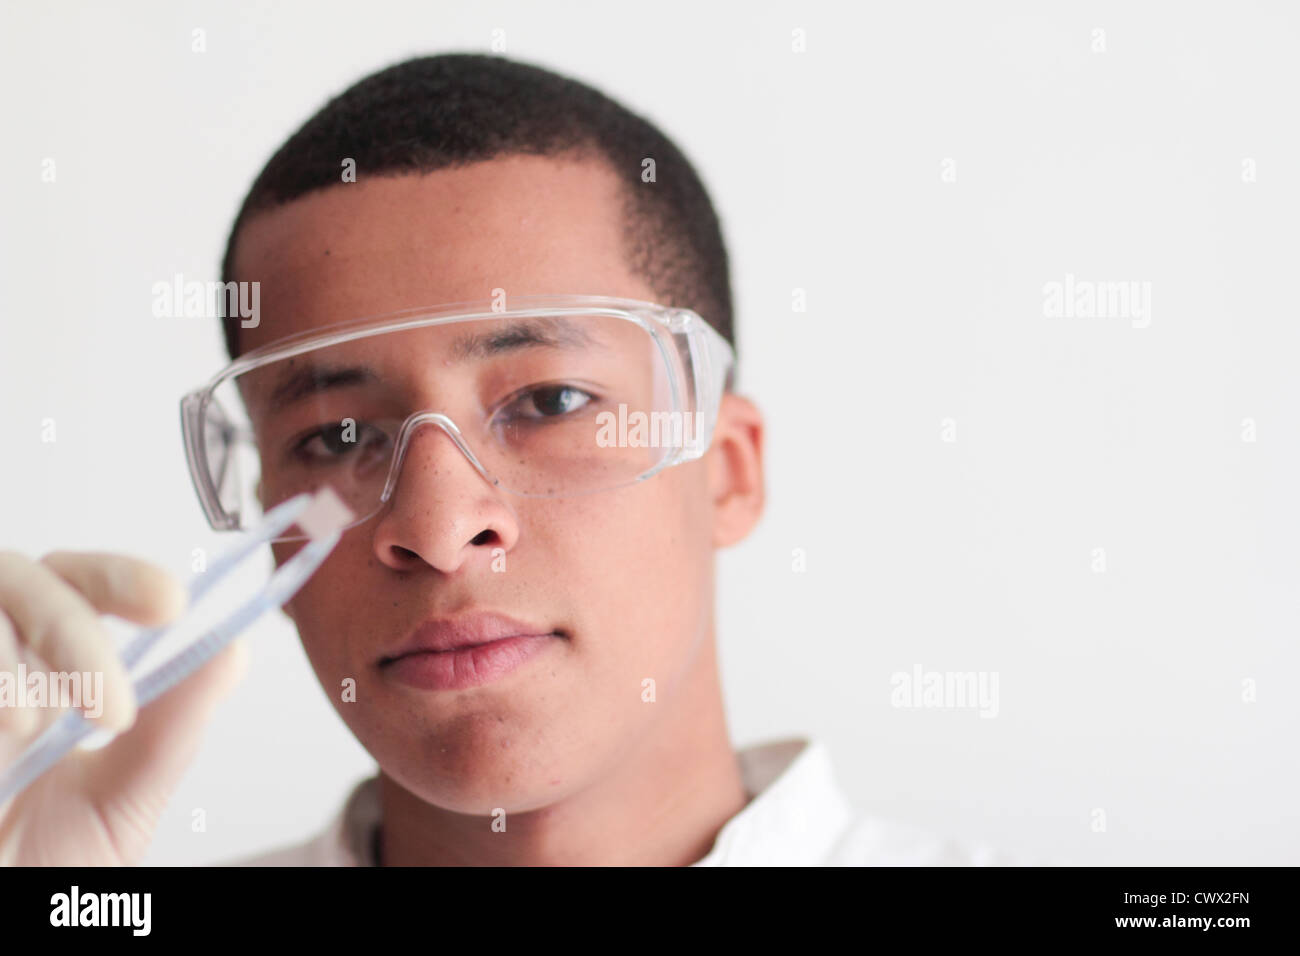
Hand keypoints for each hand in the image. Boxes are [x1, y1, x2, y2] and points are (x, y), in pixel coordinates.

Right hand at [0, 551, 246, 864]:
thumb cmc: (44, 873)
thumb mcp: (118, 808)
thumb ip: (169, 731)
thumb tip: (232, 652)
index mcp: (50, 679)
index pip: (79, 588)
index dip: (120, 578)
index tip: (172, 603)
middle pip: (22, 581)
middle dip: (72, 625)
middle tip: (110, 704)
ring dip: (12, 662)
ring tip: (28, 726)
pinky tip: (0, 729)